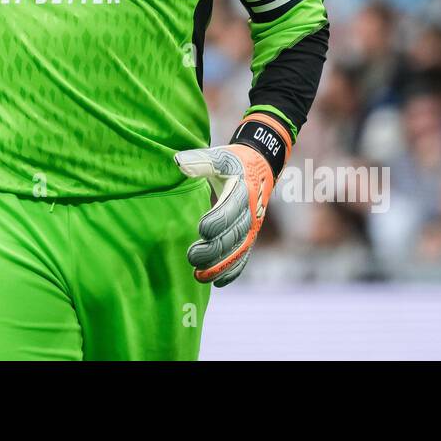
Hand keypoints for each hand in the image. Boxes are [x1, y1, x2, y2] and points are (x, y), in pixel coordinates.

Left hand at [173, 114, 291, 286]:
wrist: (261, 169)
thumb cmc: (234, 162)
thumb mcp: (220, 157)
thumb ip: (200, 161)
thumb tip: (178, 162)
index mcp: (242, 191)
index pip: (231, 209)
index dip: (218, 220)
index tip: (201, 229)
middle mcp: (250, 212)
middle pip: (234, 235)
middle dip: (214, 249)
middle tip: (192, 257)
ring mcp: (252, 227)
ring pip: (238, 251)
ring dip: (221, 265)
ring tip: (199, 276)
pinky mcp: (250, 237)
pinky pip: (244, 257)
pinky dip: (232, 271)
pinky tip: (217, 283)